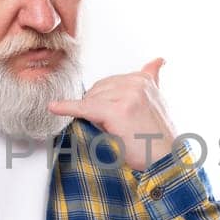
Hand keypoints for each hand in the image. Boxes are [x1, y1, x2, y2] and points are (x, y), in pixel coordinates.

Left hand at [47, 57, 176, 171]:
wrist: (166, 160)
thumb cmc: (159, 136)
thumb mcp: (158, 100)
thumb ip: (152, 79)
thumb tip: (159, 60)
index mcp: (143, 78)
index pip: (107, 84)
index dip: (103, 102)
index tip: (108, 116)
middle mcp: (136, 82)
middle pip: (97, 90)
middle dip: (98, 109)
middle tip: (117, 129)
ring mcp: (127, 95)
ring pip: (91, 101)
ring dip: (95, 118)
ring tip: (117, 132)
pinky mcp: (117, 111)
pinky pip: (85, 108)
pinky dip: (67, 107)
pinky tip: (54, 107)